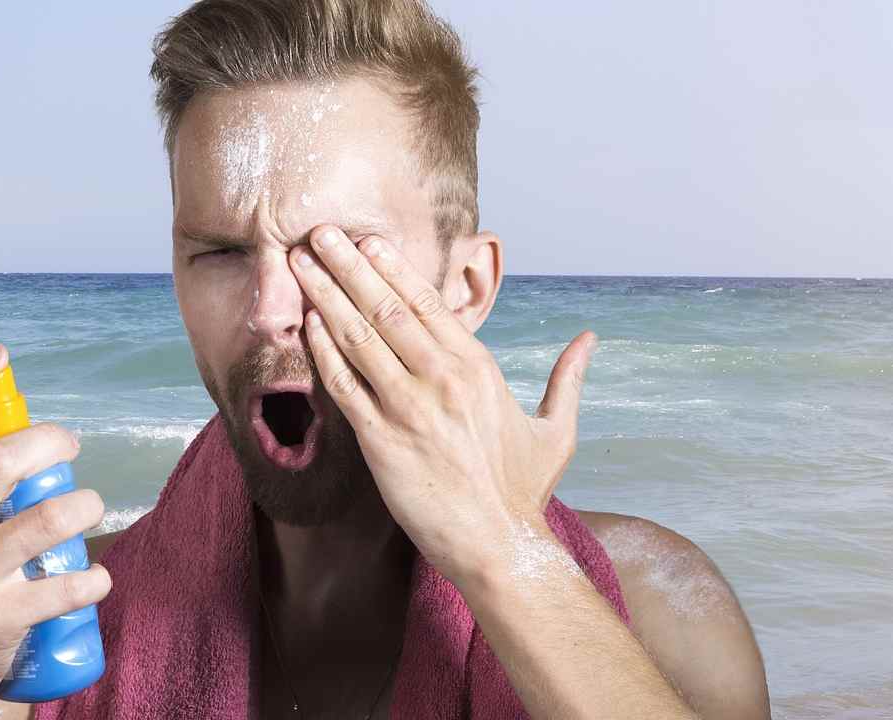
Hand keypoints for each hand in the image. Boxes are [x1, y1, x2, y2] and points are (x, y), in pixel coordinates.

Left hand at [288, 225, 596, 585]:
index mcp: (478, 369)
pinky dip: (323, 351)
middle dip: (350, 266)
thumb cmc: (524, 492)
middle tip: (322, 231)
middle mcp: (442, 380)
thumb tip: (590, 338)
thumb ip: (568, 377)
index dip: (393, 268)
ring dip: (327, 295)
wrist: (499, 546)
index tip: (368, 240)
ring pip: (359, 338)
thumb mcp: (557, 429)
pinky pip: (344, 386)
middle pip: (387, 308)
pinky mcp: (381, 443)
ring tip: (302, 261)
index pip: (429, 303)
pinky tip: (306, 322)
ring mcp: (408, 409)